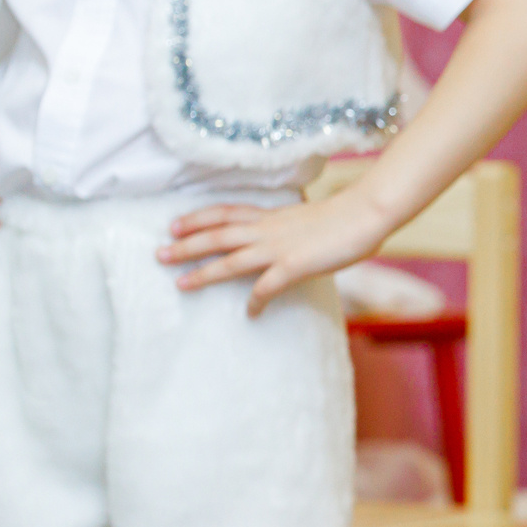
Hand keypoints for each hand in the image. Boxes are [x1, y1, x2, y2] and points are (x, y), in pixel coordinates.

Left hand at [160, 192, 389, 314]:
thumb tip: (293, 237)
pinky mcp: (294, 265)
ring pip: (231, 259)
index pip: (227, 213)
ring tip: (180, 283)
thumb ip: (296, 227)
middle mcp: (269, 229)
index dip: (199, 218)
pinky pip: (266, 287)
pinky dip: (255, 301)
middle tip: (160, 253)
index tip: (176, 224)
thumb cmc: (350, 214)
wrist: (367, 212)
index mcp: (273, 216)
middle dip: (187, 245)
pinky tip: (250, 313)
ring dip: (203, 272)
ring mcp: (279, 247)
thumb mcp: (312, 217)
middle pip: (218, 235)